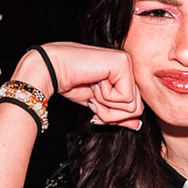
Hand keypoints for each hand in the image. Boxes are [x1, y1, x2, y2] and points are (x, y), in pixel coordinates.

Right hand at [18, 43, 142, 129]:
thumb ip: (117, 114)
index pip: (134, 106)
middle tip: (93, 101)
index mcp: (122, 73)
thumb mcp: (97, 105)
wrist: (49, 70)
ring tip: (93, 92)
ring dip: (108, 108)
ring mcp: (126, 62)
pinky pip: (126, 98)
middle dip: (111, 115)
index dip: (114, 116)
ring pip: (133, 106)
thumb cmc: (69, 83)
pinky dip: (106, 99)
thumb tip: (137, 125)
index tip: (94, 108)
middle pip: (136, 109)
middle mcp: (127, 65)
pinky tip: (94, 83)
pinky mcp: (122, 63)